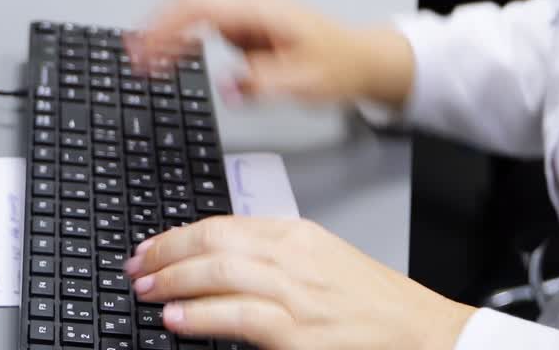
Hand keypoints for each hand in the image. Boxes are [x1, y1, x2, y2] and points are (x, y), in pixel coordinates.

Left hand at [125, 215, 475, 349]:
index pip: (224, 224)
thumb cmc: (373, 304)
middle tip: (138, 267)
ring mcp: (296, 293)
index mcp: (297, 234)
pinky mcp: (299, 333)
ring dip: (175, 281)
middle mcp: (293, 256)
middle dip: (168, 253)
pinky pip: (240, 316)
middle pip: (215, 242)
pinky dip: (203, 316)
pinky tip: (178, 320)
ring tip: (147, 290)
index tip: (152, 247)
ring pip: (220, 273)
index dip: (180, 235)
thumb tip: (221, 265)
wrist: (420, 331)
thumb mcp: (322, 263)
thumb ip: (275, 259)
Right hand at [126, 0, 414, 107]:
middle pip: (192, 0)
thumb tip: (228, 87)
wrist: (361, 59)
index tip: (147, 49)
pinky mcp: (246, 29)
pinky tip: (169, 55)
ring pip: (195, 9)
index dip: (169, 24)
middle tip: (133, 55)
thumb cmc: (339, 63)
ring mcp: (248, 15)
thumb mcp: (307, 81)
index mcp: (262, 9)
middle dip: (158, 24)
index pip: (204, 5)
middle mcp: (252, 5)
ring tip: (141, 59)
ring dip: (166, 29)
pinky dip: (181, 37)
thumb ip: (264, 83)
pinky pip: (204, 25)